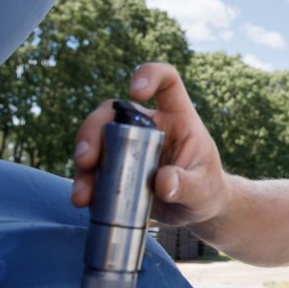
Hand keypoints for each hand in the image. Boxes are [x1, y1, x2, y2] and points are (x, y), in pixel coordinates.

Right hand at [71, 62, 225, 226]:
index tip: (135, 92)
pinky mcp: (115, 168)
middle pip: (114, 112)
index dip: (150, 75)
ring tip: (82, 193)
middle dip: (94, 130)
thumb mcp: (203, 189)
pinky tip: (84, 200)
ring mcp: (128, 146)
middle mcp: (148, 126)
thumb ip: (187, 185)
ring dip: (83, 162)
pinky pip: (93, 169)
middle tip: (86, 159)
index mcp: (177, 118)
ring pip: (96, 140)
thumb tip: (163, 182)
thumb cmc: (206, 190)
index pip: (167, 81)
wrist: (196, 212)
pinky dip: (85, 183)